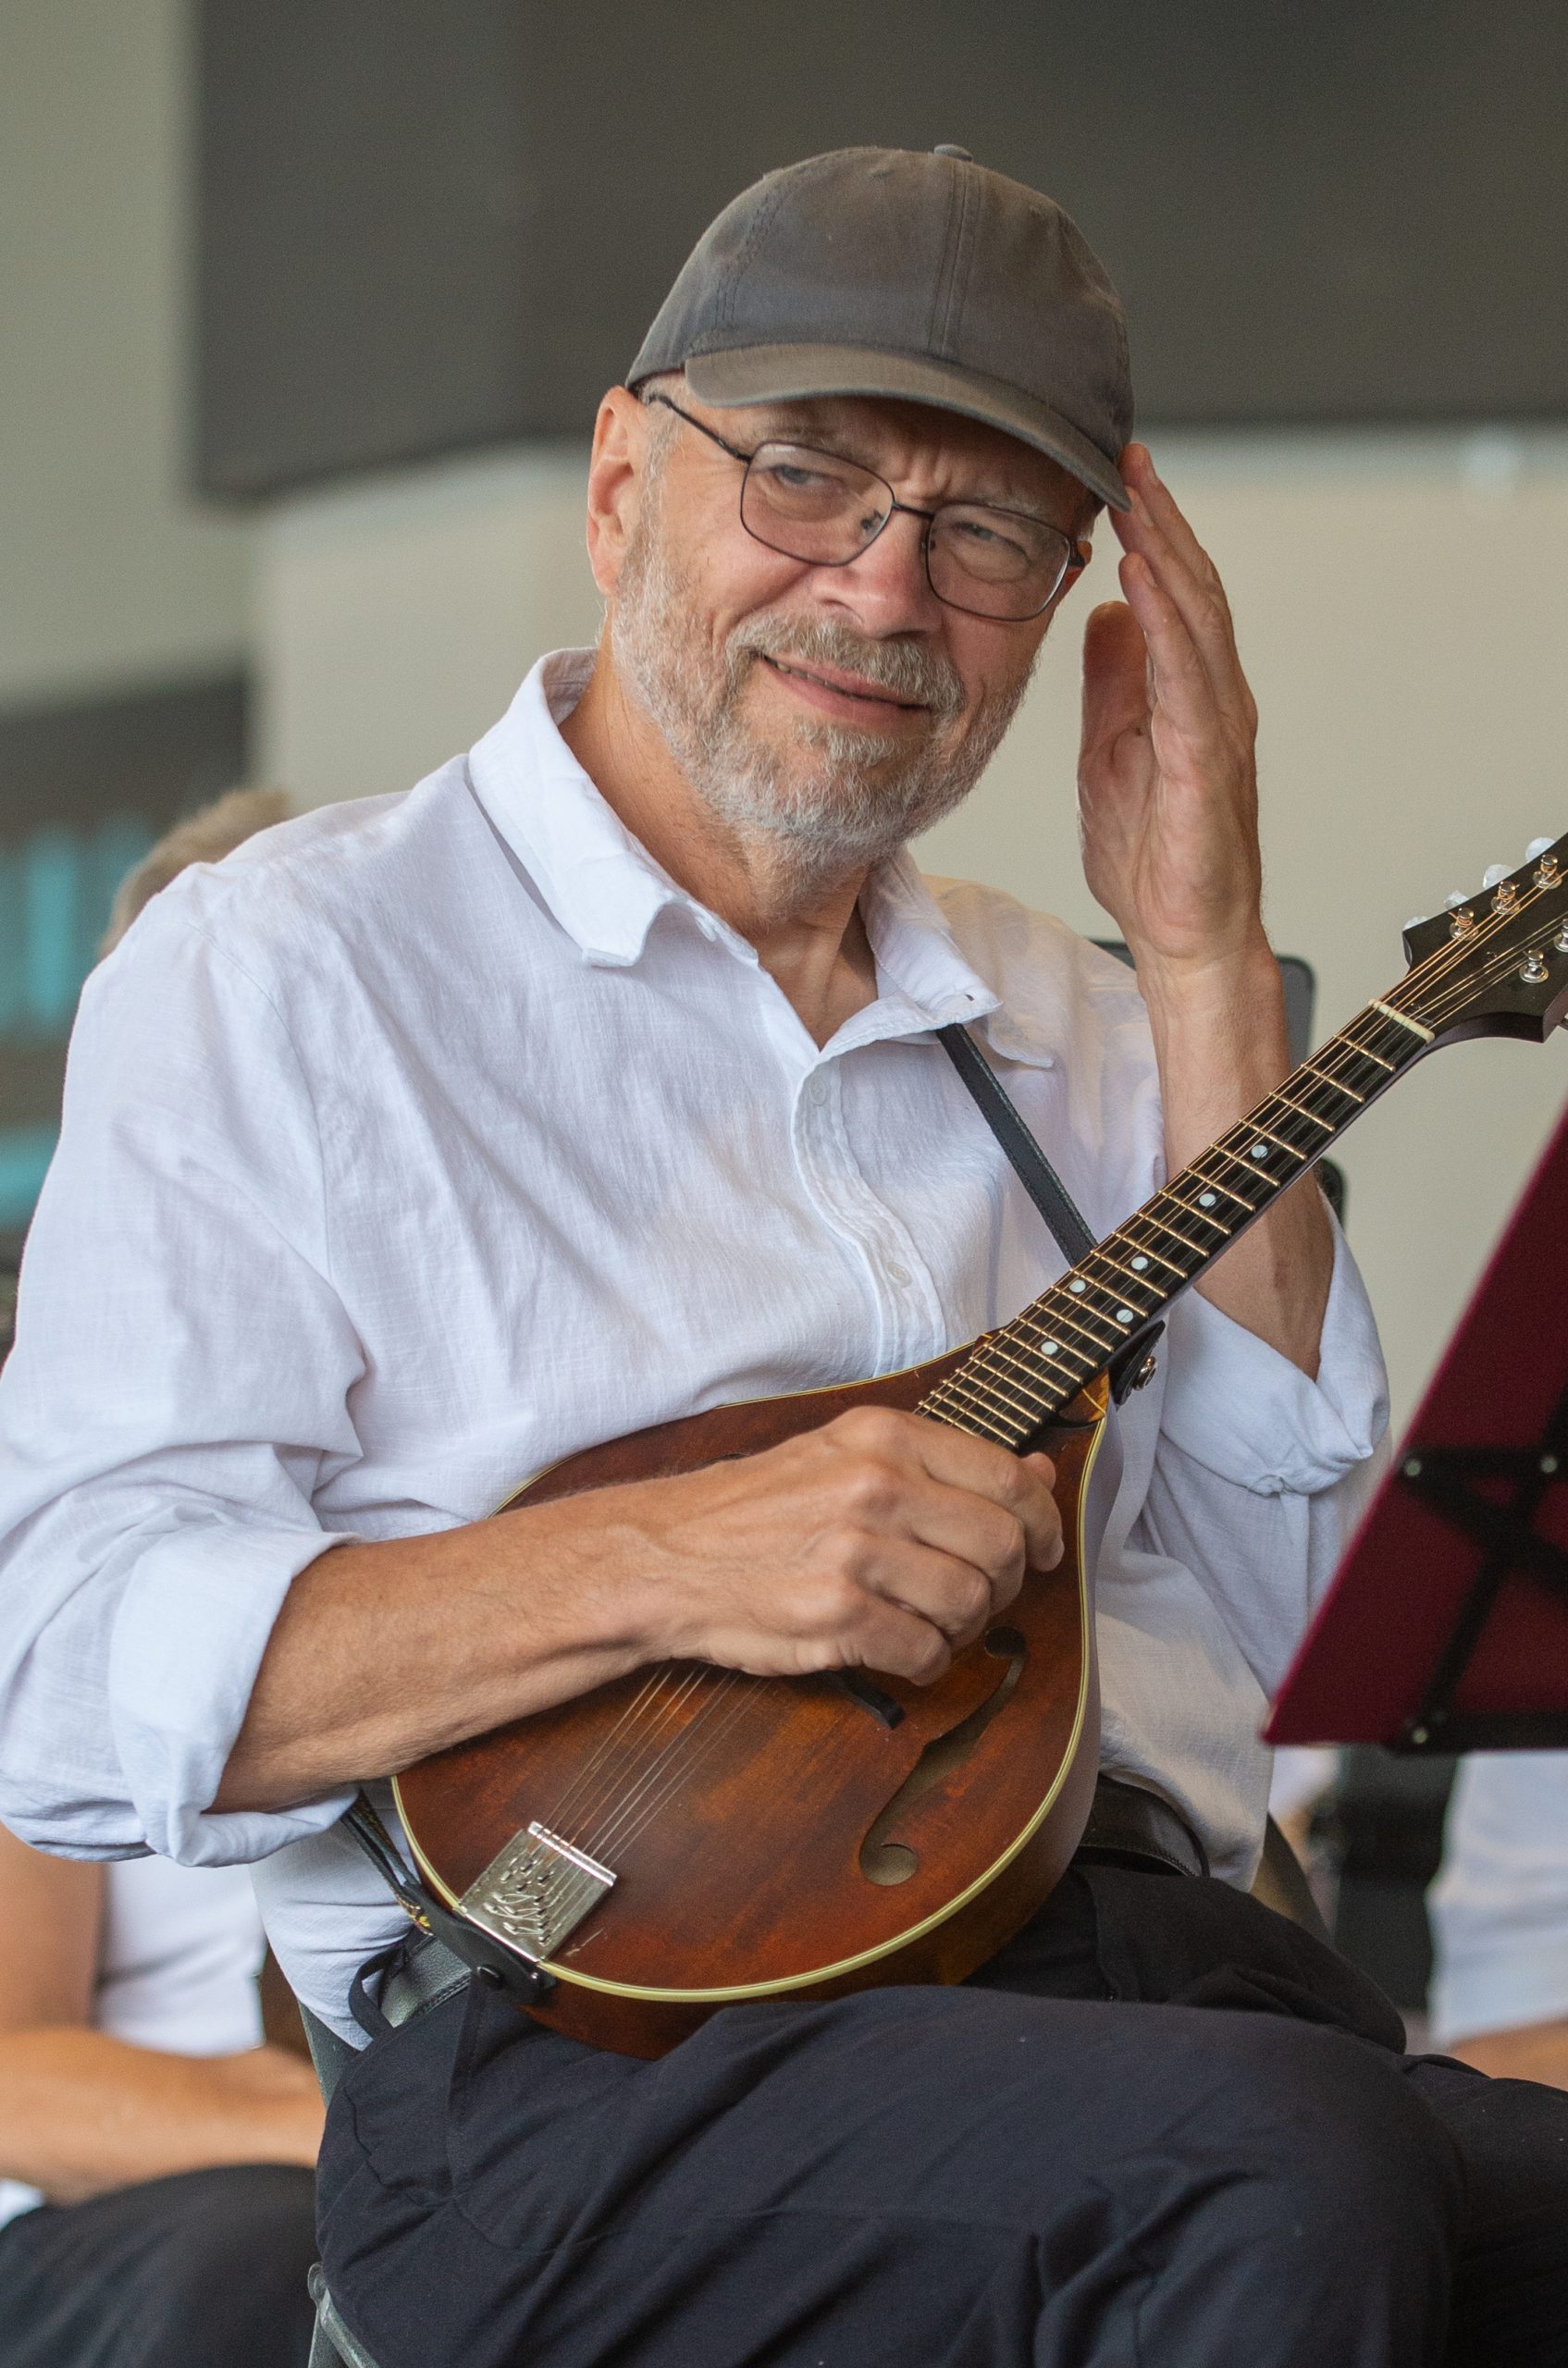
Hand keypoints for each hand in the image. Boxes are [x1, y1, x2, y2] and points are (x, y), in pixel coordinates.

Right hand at [613, 1407, 1061, 1685]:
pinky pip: (925, 1652)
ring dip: (962, 1628)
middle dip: (1006, 1584)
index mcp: (883, 1436)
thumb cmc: (756, 1510)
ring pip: (971, 1603)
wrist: (663, 1557)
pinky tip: (898, 1650)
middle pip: (1002, 1547)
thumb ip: (944, 1462)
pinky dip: (924, 1663)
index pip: (1008, 1479)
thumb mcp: (846, 1455)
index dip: (1043, 1524)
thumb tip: (1040, 1470)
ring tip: (927, 1624)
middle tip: (979, 1597)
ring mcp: (854, 1552)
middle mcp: (874, 1486)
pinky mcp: (835, 1616)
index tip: (1043, 1551)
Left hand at [1078, 443, 1265, 983]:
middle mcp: (1214, 700)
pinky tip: (1141, 583)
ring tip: (1136, 498)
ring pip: (1199, 622)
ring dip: (1167, 554)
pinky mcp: (1205, 764)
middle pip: (1194, 591)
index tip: (1120, 475)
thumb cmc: (1156, 860)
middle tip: (1130, 456)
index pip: (1176, 596)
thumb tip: (1106, 617)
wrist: (1184, 936)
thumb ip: (1115, 684)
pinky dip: (1167, 626)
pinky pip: (1189, 680)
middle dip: (1163, 520)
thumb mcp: (1113, 751)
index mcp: (1191, 695)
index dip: (1153, 532)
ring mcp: (1216, 729)